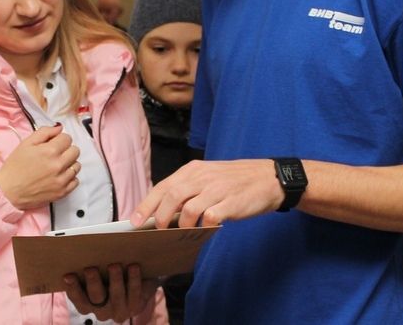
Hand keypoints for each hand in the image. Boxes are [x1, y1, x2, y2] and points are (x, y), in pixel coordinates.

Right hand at [0, 125, 79, 208]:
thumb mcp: (26, 144)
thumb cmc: (15, 167)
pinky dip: (69, 177)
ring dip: (69, 163)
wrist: (8, 191)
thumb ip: (44, 132)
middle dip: (66, 149)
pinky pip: (76, 181)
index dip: (60, 139)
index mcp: (50, 151)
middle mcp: (58, 165)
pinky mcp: (62, 192)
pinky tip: (59, 176)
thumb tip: (59, 128)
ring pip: (77, 165)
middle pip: (75, 151)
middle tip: (55, 154)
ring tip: (56, 166)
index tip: (53, 144)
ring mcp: (62, 180)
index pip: (67, 138)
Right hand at [64, 263, 157, 321]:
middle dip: (92, 282)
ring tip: (114, 265)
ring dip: (115, 280)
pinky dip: (133, 279)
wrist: (139, 280)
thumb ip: (90, 262)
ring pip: (116, 297)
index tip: (67, 275)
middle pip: (95, 298)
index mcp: (88, 303)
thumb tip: (88, 244)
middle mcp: (102, 311)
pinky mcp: (136, 306)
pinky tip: (133, 266)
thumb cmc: (112, 271)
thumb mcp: (99, 268)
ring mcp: (119, 311)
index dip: (72, 289)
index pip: (78, 299)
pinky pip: (134, 293)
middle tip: (90, 268)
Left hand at [130, 159, 282, 228]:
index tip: (133, 221)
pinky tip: (205, 229)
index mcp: (193, 169)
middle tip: (156, 231)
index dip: (146, 205)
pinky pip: (210, 217)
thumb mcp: (208, 177)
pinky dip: (203, 227)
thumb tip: (162, 210)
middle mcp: (203, 177)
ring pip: (188, 209)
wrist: (269, 178)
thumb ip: (187, 190)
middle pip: (171, 197)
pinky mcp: (231, 203)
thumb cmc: (234, 181)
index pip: (163, 186)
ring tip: (183, 231)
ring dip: (181, 224)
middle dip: (159, 217)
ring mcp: (217, 189)